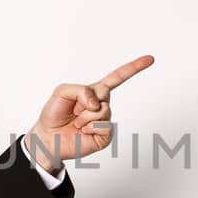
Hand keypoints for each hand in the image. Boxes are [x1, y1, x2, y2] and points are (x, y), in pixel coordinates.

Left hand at [26, 54, 154, 171]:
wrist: (47, 138)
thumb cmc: (53, 114)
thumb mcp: (62, 91)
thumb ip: (80, 90)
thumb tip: (98, 104)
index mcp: (95, 92)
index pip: (117, 77)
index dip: (134, 68)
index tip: (150, 59)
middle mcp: (102, 105)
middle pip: (105, 94)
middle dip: (85, 101)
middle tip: (74, 110)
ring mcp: (105, 121)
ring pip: (102, 111)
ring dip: (84, 117)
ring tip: (76, 122)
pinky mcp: (105, 136)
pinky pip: (103, 126)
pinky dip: (89, 128)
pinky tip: (83, 131)